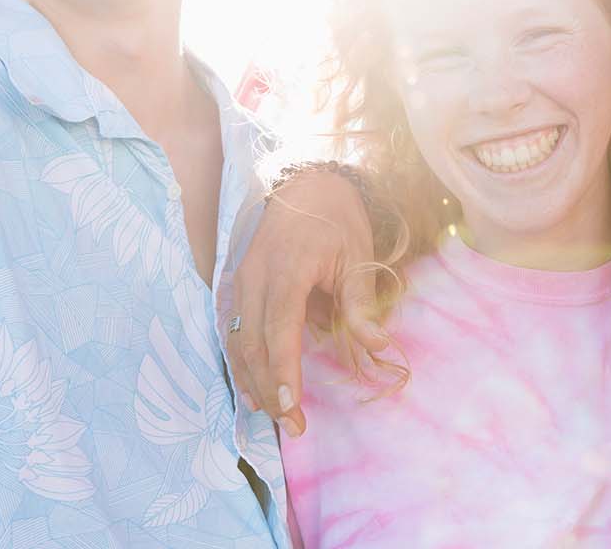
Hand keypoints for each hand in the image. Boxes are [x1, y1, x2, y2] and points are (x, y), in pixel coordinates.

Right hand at [223, 168, 385, 436]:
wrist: (306, 183)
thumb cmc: (337, 220)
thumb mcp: (358, 255)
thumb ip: (361, 303)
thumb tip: (379, 345)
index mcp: (287, 268)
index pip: (279, 328)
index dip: (282, 369)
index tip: (291, 405)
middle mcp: (255, 277)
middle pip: (252, 343)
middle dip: (269, 388)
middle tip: (292, 425)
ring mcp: (240, 281)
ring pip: (236, 342)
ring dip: (252, 382)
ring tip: (274, 416)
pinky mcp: (236, 286)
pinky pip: (232, 331)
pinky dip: (240, 364)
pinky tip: (253, 391)